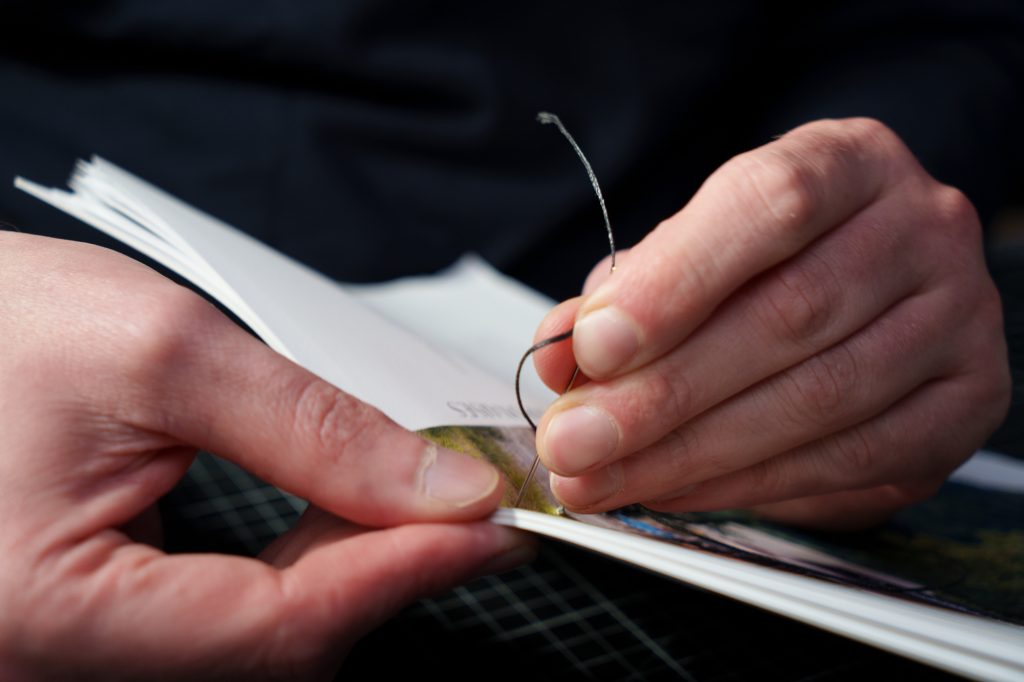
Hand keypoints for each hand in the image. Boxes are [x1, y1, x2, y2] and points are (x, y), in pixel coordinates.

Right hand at [0, 233, 528, 679]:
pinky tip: (334, 515)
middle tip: (467, 499)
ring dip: (350, 568)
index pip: (279, 626)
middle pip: (279, 648)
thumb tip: (439, 487)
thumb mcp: (162, 354)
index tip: (491, 524)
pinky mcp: (101, 628)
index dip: (404, 572)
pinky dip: (298, 571)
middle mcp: (56, 663)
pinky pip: (224, 623)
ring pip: (261, 642)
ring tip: (411, 494)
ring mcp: (78, 654)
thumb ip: (310, 428)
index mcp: (48, 614)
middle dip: (387, 568)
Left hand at [533, 118, 1009, 529]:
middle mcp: (922, 228)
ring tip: (604, 480)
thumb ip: (627, 293)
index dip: (676, 280)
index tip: (593, 348)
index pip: (769, 204)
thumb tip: (560, 356)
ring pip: (820, 398)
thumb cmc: (766, 259)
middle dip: (662, 395)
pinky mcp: (967, 403)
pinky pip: (854, 460)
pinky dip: (751, 486)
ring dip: (693, 453)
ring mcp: (958, 317)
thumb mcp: (691, 249)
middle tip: (574, 444)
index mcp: (849, 161)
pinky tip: (678, 493)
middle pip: (790, 314)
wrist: (874, 280)